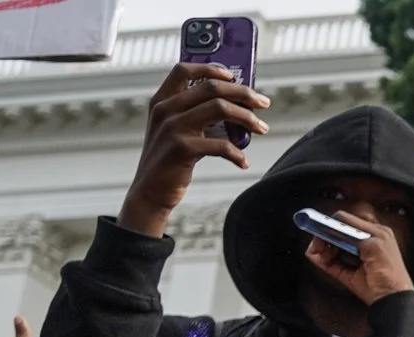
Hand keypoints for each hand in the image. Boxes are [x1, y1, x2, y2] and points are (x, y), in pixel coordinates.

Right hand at [121, 64, 269, 235]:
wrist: (150, 190)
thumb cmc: (170, 159)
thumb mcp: (175, 130)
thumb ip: (194, 113)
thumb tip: (235, 105)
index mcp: (162, 100)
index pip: (183, 70)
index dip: (210, 68)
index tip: (234, 74)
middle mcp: (165, 110)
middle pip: (210, 87)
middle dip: (243, 93)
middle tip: (263, 103)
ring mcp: (172, 128)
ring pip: (220, 109)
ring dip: (247, 118)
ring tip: (262, 128)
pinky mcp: (181, 148)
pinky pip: (221, 145)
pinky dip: (237, 154)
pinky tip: (243, 162)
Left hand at [302, 219, 413, 305]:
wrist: (394, 301)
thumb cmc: (378, 290)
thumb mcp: (350, 273)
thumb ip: (332, 261)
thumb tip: (312, 252)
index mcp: (377, 239)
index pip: (349, 225)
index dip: (331, 230)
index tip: (318, 240)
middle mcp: (379, 233)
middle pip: (344, 220)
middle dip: (325, 230)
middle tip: (315, 244)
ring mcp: (378, 236)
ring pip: (343, 221)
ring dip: (325, 232)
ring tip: (319, 248)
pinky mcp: (374, 243)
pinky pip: (346, 232)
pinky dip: (331, 238)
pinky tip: (324, 248)